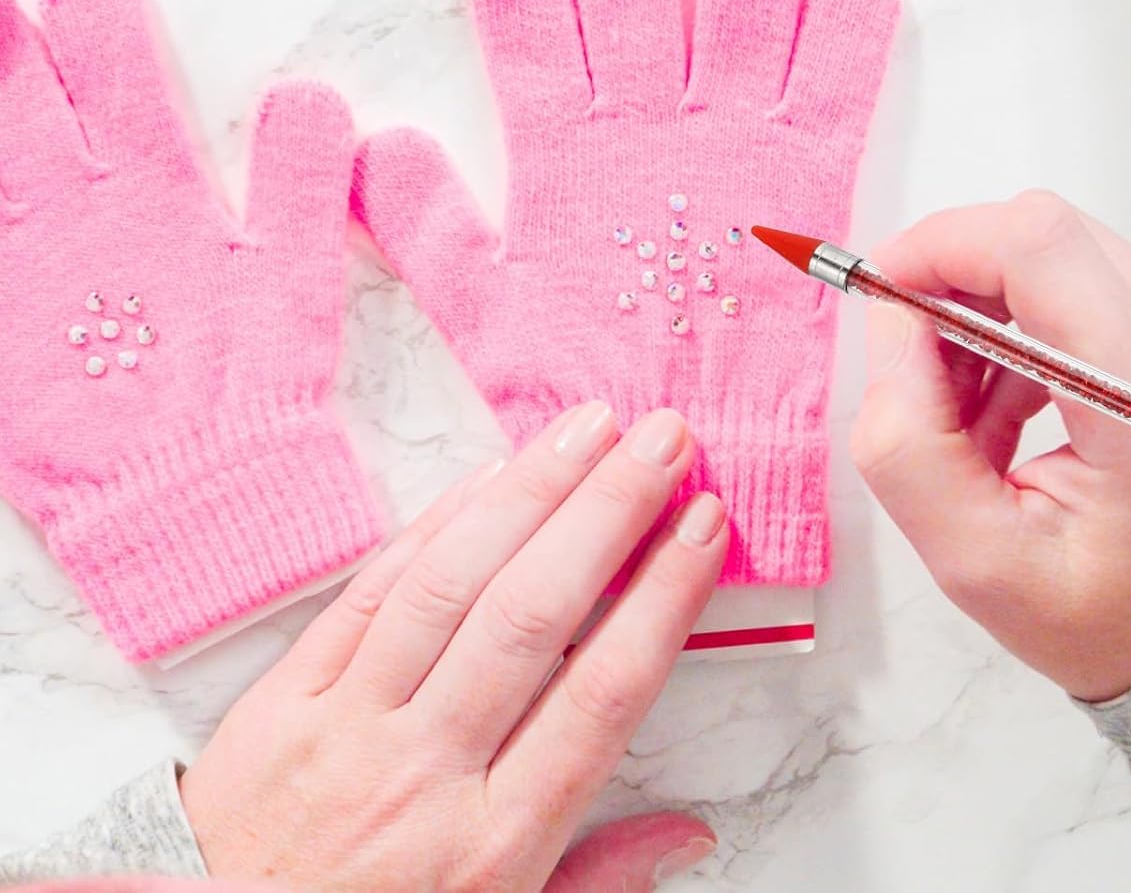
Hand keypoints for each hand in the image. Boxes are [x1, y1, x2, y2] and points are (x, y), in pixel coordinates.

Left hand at [180, 404, 727, 891]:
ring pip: (450, 588)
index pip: (601, 694)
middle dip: (607, 515)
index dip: (661, 598)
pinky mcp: (282, 702)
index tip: (703, 524)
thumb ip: (600, 877)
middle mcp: (423, 775)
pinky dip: (432, 526)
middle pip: (531, 619)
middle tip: (664, 441)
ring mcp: (346, 730)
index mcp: (493, 845)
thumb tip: (692, 833)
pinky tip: (490, 475)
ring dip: (529, 494)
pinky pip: (367, 595)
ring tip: (591, 429)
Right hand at [850, 193, 1130, 701]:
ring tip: (977, 410)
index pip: (1037, 246)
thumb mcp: (977, 563)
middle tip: (924, 371)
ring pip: (1062, 250)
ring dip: (990, 307)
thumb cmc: (1120, 617)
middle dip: (955, 282)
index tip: (887, 289)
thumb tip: (892, 324)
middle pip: (1043, 233)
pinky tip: (1021, 399)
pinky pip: (1093, 277)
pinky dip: (1032, 321)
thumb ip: (907, 442)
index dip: (941, 244)